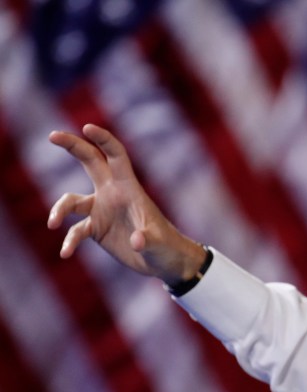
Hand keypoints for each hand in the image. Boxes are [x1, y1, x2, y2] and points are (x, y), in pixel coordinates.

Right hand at [47, 124, 204, 283]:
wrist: (163, 260)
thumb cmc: (166, 246)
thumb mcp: (158, 243)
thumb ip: (148, 240)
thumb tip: (136, 242)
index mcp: (129, 188)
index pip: (115, 156)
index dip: (103, 140)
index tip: (86, 127)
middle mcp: (112, 194)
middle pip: (90, 161)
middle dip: (72, 146)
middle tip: (51, 135)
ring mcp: (102, 210)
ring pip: (72, 201)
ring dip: (59, 210)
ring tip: (53, 224)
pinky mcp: (96, 228)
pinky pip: (75, 231)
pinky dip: (69, 241)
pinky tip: (66, 254)